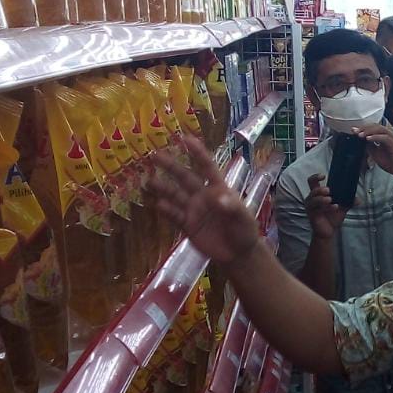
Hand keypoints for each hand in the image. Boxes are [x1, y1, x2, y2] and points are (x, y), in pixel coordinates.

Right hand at [151, 135, 258, 266]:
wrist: (238, 254)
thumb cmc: (244, 231)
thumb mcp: (242, 218)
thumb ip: (231, 207)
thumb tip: (217, 197)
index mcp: (218, 189)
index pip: (207, 167)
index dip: (197, 152)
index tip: (185, 138)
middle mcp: (203, 196)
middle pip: (185, 177)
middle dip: (171, 166)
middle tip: (154, 155)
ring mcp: (193, 210)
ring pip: (175, 195)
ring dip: (162, 187)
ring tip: (148, 181)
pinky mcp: (187, 225)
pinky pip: (174, 215)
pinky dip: (166, 210)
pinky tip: (157, 204)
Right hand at [305, 174, 346, 240]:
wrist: (329, 231)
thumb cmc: (332, 217)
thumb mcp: (342, 207)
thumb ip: (349, 201)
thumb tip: (359, 199)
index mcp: (318, 193)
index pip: (313, 181)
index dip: (316, 176)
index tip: (323, 175)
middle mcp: (312, 198)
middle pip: (312, 189)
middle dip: (320, 189)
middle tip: (328, 190)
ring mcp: (311, 206)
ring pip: (313, 199)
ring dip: (322, 198)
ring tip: (330, 199)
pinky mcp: (312, 214)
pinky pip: (317, 209)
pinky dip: (327, 207)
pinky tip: (334, 207)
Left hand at [352, 124, 392, 181]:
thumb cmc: (390, 162)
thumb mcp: (375, 153)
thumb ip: (369, 145)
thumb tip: (361, 139)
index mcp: (385, 135)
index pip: (373, 127)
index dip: (363, 127)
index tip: (353, 130)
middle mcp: (389, 135)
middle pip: (376, 126)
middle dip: (364, 128)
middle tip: (355, 131)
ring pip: (380, 129)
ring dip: (369, 131)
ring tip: (360, 135)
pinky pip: (385, 138)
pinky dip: (376, 137)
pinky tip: (368, 139)